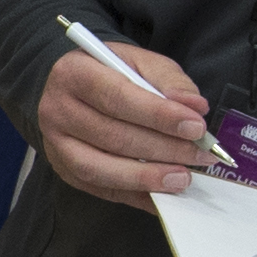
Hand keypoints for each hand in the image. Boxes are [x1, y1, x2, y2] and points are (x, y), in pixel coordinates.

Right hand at [35, 41, 214, 211]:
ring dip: (146, 177)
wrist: (70, 88)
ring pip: (101, 169)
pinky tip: (164, 195)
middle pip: (113, 136)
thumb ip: (168, 80)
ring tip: (182, 178)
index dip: (159, 115)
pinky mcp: (64, 170)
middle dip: (163, 149)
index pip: (118, 97)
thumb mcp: (138, 61)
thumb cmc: (109, 73)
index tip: (195, 127)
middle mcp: (57, 110)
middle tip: (199, 155)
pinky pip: (101, 190)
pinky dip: (136, 196)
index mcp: (74, 73)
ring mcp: (56, 145)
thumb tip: (194, 107)